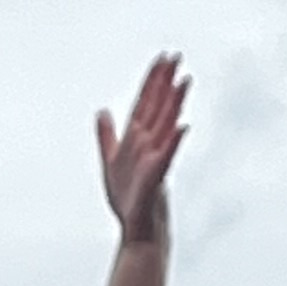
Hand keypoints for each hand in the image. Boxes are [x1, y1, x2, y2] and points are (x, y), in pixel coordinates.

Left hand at [94, 52, 189, 250]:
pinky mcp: (157, 176)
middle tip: (177, 56)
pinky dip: (174, 141)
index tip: (162, 57)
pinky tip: (183, 126)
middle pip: (157, 106)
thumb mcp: (110, 161)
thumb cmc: (128, 199)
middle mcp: (148, 144)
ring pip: (166, 124)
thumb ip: (106, 135)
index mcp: (137, 138)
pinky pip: (167, 155)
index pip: (145, 102)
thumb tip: (102, 112)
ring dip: (174, 103)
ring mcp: (155, 158)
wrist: (136, 229)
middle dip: (165, 82)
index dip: (152, 80)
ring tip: (185, 81)